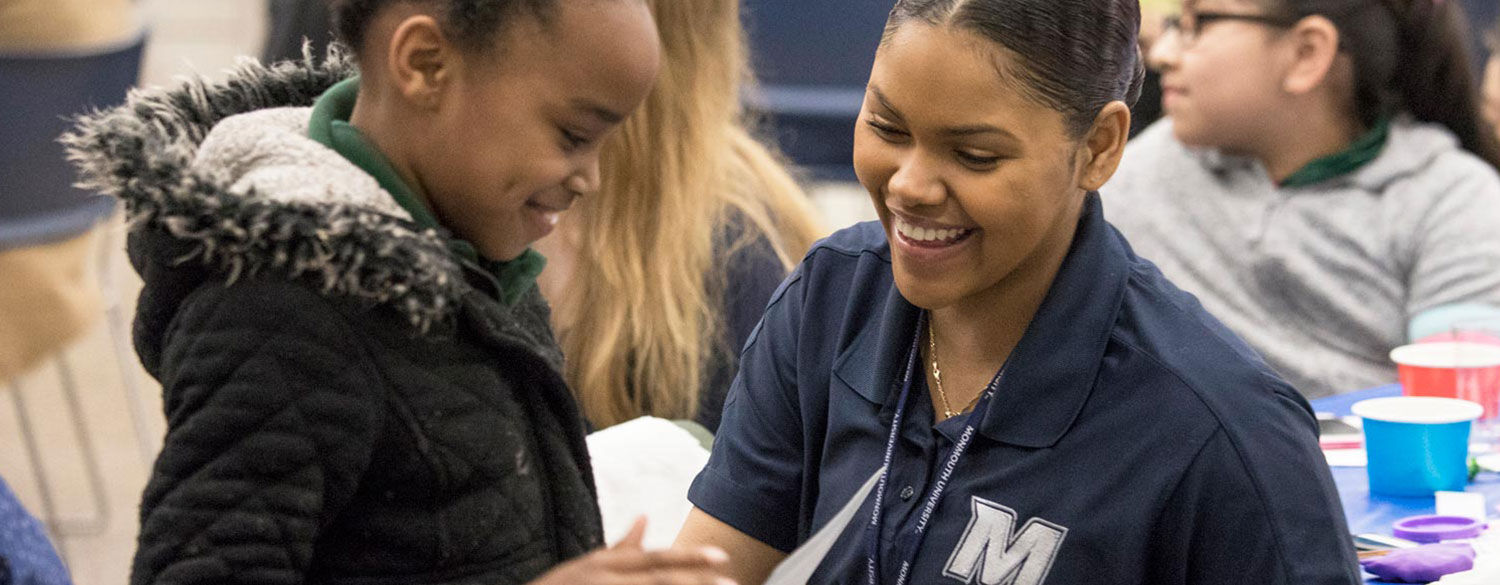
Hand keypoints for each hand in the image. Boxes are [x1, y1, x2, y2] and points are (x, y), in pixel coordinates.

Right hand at [529, 517, 736, 584]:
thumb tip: (646, 518)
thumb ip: (619, 548)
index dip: (690, 558)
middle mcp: (604, 580)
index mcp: (604, 565)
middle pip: (658, 581)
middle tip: (731, 583)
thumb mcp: (585, 567)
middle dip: (696, 582)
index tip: (723, 558)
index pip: (654, 559)